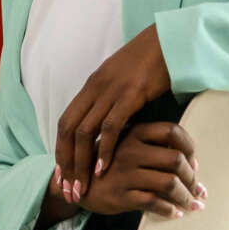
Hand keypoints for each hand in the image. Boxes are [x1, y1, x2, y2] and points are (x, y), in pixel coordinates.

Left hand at [55, 24, 170, 202]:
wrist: (167, 40)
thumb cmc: (148, 62)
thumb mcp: (121, 82)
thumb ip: (110, 101)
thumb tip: (107, 125)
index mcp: (91, 86)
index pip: (65, 122)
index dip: (60, 150)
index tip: (61, 174)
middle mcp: (95, 88)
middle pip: (68, 130)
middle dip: (65, 162)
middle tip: (67, 189)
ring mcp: (111, 91)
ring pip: (84, 131)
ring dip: (80, 163)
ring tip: (82, 187)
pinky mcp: (130, 94)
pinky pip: (110, 126)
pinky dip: (104, 149)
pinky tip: (103, 168)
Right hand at [77, 121, 206, 218]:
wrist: (77, 184)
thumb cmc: (109, 165)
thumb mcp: (126, 145)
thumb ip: (153, 148)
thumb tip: (193, 163)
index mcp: (135, 133)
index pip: (172, 131)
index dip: (189, 148)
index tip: (193, 163)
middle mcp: (131, 150)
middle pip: (176, 159)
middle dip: (192, 177)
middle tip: (196, 189)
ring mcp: (125, 173)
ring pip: (169, 183)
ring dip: (186, 197)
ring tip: (192, 204)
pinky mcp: (121, 195)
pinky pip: (154, 202)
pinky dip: (170, 210)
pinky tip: (175, 213)